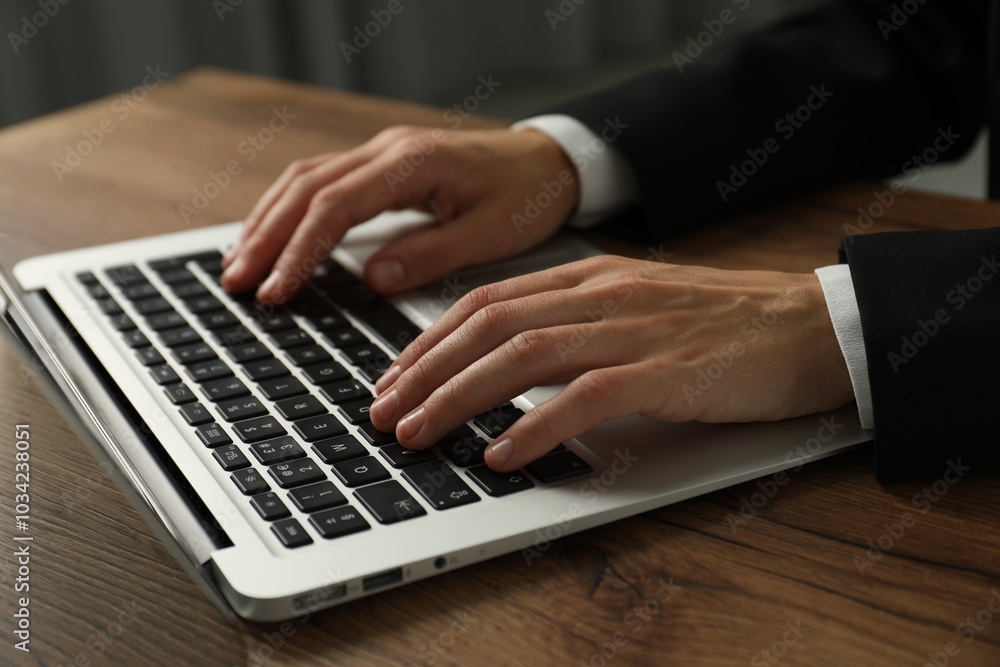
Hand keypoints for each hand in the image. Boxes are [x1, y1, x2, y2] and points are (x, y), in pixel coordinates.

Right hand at [220, 126, 578, 302]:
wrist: (550, 160)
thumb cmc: (527, 195)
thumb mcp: (491, 234)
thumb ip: (432, 254)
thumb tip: (374, 278)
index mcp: (412, 163)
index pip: (336, 206)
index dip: (299, 250)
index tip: (277, 290)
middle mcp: (388, 149)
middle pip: (306, 188)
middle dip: (266, 236)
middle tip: (237, 283)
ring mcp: (382, 152)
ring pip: (306, 178)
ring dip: (268, 220)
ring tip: (239, 264)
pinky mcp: (383, 163)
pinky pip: (322, 179)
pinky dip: (291, 208)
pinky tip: (274, 233)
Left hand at [368, 255, 854, 471]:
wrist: (808, 323)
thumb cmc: (724, 323)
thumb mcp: (637, 308)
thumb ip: (577, 324)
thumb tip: (512, 362)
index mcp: (590, 276)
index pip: (486, 300)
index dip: (429, 340)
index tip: (393, 375)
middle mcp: (601, 295)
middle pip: (488, 325)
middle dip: (423, 370)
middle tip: (382, 411)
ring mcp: (632, 330)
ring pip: (521, 356)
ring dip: (458, 397)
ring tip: (418, 433)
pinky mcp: (665, 371)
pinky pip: (583, 398)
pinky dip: (534, 428)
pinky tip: (502, 455)